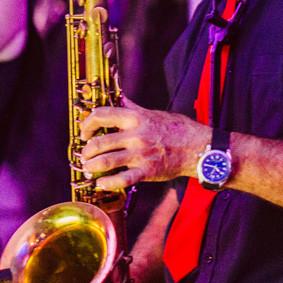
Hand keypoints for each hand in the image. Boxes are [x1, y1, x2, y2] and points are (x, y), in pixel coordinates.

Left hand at [79, 96, 207, 189]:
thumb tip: (120, 98)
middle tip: (84, 155)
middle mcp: (135, 136)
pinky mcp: (146, 171)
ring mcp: (140, 154)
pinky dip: (108, 183)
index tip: (85, 132)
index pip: (102, 115)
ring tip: (88, 169)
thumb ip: (133, 108)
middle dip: (86, 151)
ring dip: (92, 166)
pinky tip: (101, 183)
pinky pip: (123, 179)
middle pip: (100, 142)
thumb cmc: (177, 129)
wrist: (197, 147)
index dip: (87, 123)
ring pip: (107, 161)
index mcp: (135, 118)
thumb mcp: (153, 113)